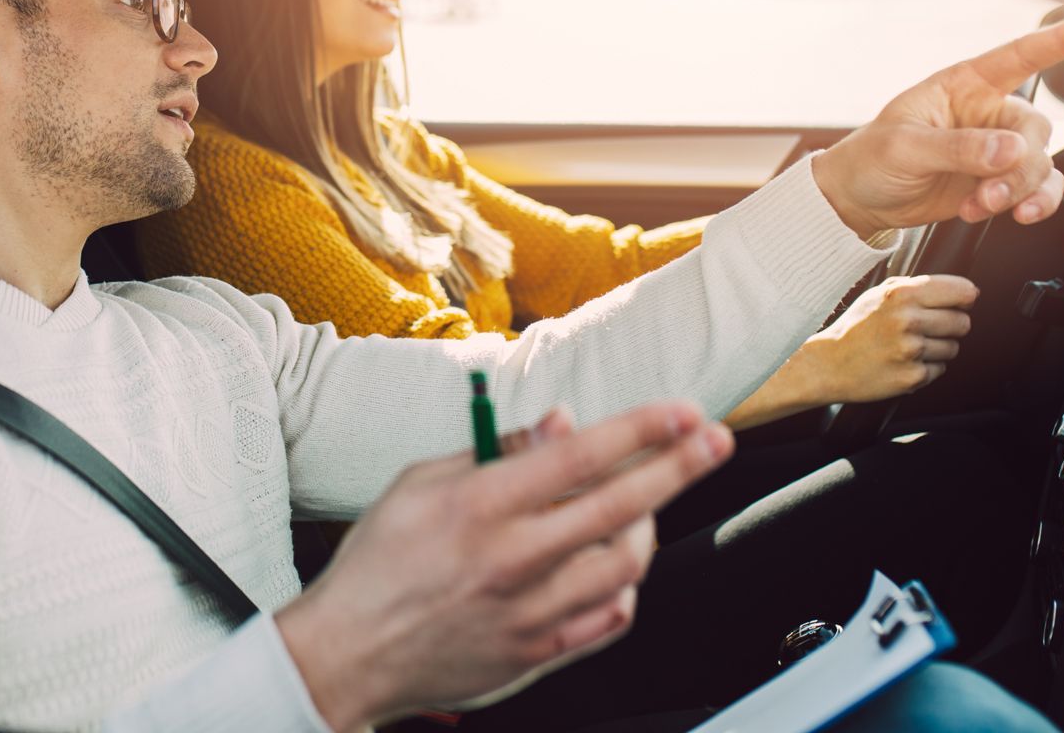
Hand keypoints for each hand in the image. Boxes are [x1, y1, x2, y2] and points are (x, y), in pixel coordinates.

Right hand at [274, 402, 733, 730]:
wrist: (349, 654)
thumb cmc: (379, 562)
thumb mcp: (419, 482)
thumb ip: (495, 452)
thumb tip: (560, 426)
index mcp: (479, 506)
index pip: (580, 457)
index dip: (641, 429)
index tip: (681, 410)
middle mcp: (511, 559)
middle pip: (620, 507)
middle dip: (679, 466)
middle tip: (714, 440)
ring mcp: (529, 613)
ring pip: (625, 565)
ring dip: (650, 524)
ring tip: (649, 501)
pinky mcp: (537, 654)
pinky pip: (609, 618)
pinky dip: (626, 585)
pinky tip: (618, 562)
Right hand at [796, 275, 977, 403]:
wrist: (828, 365)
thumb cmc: (855, 327)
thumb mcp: (878, 295)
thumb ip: (917, 287)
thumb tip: (964, 291)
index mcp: (902, 294)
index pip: (962, 291)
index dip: (964, 297)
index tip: (961, 302)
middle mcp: (908, 320)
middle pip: (963, 322)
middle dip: (951, 325)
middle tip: (926, 328)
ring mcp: (912, 350)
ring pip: (954, 348)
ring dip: (938, 348)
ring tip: (909, 346)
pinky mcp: (913, 376)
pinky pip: (940, 369)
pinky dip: (926, 367)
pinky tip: (903, 362)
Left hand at [812, 14, 1063, 238]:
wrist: (860, 199)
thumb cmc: (872, 158)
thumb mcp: (905, 147)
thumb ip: (958, 147)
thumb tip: (1010, 150)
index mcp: (964, 85)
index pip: (1021, 55)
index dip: (1063, 37)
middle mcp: (988, 112)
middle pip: (1036, 130)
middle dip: (1019, 167)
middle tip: (987, 192)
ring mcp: (996, 149)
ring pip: (1040, 164)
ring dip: (1020, 191)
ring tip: (981, 206)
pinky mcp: (999, 181)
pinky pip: (1038, 189)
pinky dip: (1030, 204)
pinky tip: (1002, 214)